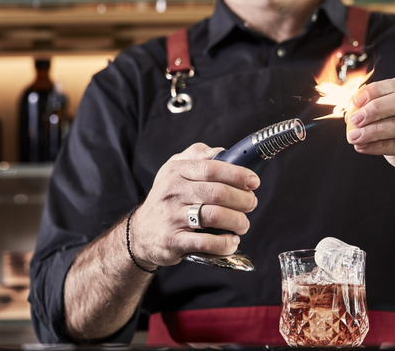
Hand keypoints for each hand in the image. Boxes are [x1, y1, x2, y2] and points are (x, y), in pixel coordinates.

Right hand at [128, 143, 259, 268]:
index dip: (238, 174)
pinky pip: (206, 242)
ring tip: (243, 224)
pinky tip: (231, 241)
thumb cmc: (167, 198)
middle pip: (218, 193)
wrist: (141, 232)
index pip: (212, 168)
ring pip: (215, 216)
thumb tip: (223, 151)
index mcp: (176, 171)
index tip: (253, 182)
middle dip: (242, 199)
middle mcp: (173, 192)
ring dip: (237, 221)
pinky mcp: (173, 241)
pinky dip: (225, 243)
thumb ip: (198, 155)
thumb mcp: (174, 169)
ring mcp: (172, 217)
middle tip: (251, 204)